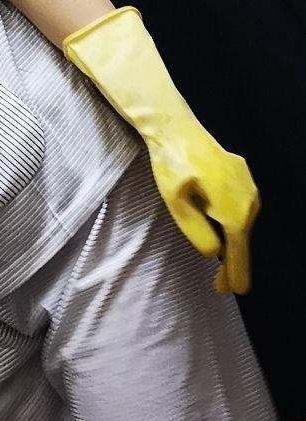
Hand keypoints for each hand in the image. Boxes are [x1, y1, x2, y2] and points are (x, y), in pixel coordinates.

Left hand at [148, 125, 259, 293]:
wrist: (176, 129)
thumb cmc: (172, 166)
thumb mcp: (176, 205)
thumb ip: (197, 233)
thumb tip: (215, 254)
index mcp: (234, 211)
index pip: (237, 252)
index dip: (234, 274)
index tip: (231, 292)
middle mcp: (249, 199)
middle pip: (242, 240)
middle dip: (231, 263)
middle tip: (219, 284)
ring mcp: (248, 185)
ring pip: (241, 223)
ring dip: (232, 243)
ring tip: (220, 265)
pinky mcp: (241, 175)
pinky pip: (239, 206)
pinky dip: (231, 223)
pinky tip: (221, 230)